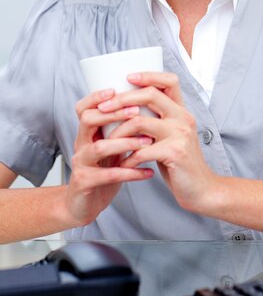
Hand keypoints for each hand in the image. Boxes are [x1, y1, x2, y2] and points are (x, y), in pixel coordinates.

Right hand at [64, 88, 153, 227]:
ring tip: (147, 142)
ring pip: (99, 148)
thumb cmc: (102, 172)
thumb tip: (147, 107)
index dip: (97, 97)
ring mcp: (81, 164)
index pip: (84, 108)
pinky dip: (131, 173)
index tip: (117, 89)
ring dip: (124, 143)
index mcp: (87, 133)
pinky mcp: (85, 183)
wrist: (83, 206)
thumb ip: (120, 130)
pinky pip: (109, 176)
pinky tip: (148, 172)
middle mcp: (81, 144)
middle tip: (137, 112)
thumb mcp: (110, 148)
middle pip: (88, 120)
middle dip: (113, 114)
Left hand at [96, 72, 217, 213]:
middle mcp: (183, 117)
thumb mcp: (171, 135)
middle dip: (121, 100)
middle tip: (103, 108)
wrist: (200, 189)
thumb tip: (127, 108)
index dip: (148, 75)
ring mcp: (180, 134)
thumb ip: (157, 121)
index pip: (169, 80)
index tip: (127, 77)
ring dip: (118, 132)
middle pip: (150, 95)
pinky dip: (128, 158)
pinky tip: (122, 165)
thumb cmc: (179, 162)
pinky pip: (142, 150)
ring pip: (140, 122)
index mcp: (181, 110)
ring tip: (108, 143)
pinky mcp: (175, 153)